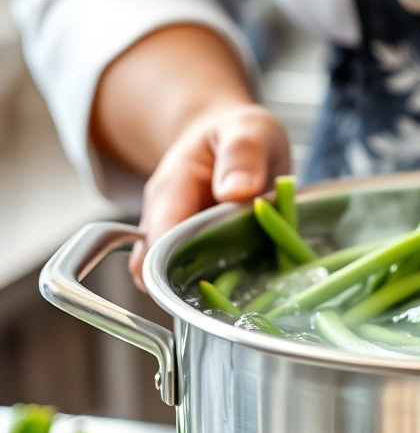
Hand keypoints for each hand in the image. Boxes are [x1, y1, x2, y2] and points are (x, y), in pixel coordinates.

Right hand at [127, 105, 290, 289]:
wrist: (230, 137)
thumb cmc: (239, 133)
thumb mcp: (248, 130)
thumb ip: (243, 154)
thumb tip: (236, 190)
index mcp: (171, 188)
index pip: (159, 237)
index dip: (174, 266)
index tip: (209, 286)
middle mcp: (164, 217)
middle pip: (157, 268)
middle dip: (189, 289)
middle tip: (234, 302)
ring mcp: (176, 237)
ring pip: (172, 279)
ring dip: (202, 293)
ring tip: (242, 299)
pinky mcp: (194, 252)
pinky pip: (195, 280)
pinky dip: (216, 290)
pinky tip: (244, 293)